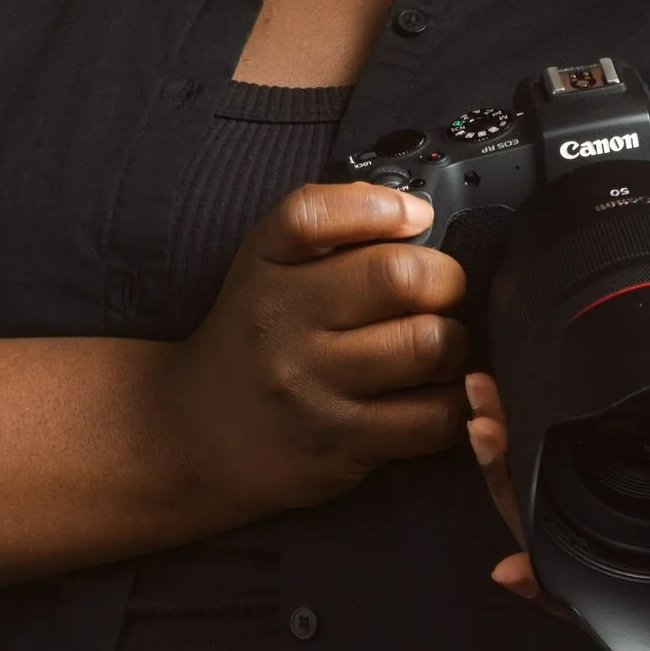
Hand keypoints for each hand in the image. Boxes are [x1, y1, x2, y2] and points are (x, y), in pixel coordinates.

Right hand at [157, 181, 470, 523]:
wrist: (194, 436)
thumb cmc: (251, 343)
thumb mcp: (264, 271)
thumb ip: (328, 231)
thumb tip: (414, 211)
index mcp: (265, 268)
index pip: (313, 215)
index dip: (383, 207)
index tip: (418, 217)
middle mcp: (283, 323)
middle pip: (399, 277)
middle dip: (446, 280)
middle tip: (442, 293)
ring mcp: (313, 387)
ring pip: (428, 346)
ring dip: (455, 344)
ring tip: (440, 346)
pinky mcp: (342, 443)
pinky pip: (433, 416)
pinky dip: (454, 402)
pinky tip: (434, 394)